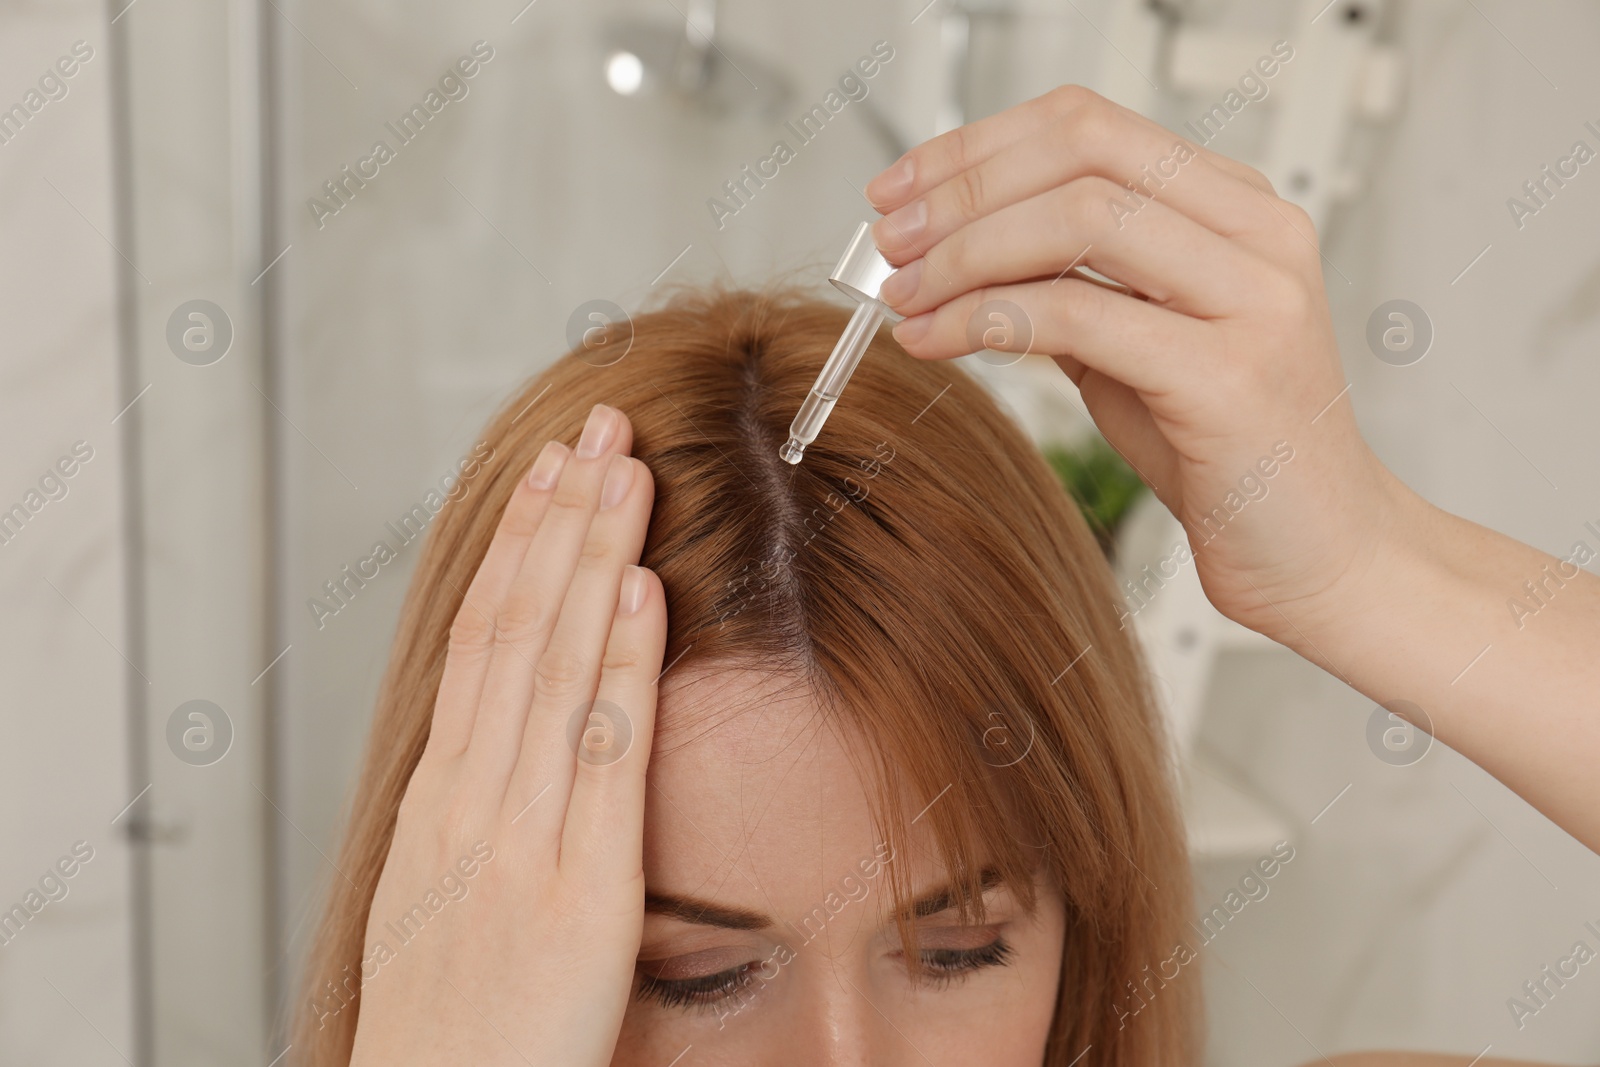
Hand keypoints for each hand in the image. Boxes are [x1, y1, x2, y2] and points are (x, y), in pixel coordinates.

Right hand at [347, 404, 664, 1066]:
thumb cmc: (447, 1028)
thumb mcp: (436, 897)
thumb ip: (475, 808)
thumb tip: (511, 731)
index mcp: (437, 799)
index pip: (482, 640)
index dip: (519, 548)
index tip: (550, 474)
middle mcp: (468, 800)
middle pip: (516, 628)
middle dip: (558, 519)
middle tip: (598, 425)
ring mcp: (517, 839)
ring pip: (553, 668)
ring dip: (592, 559)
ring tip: (626, 470)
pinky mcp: (578, 891)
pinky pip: (603, 758)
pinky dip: (623, 666)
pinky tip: (645, 592)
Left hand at [865, 85, 1408, 641]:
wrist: (1321, 552)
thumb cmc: (1227, 451)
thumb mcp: (1133, 346)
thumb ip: (1066, 286)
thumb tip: (949, 250)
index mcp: (1238, 208)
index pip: (1089, 125)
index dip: (979, 146)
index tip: (903, 187)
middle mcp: (1258, 235)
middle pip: (1081, 154)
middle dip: (961, 190)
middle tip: (888, 240)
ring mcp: (1255, 300)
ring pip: (1080, 219)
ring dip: (964, 253)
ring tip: (902, 295)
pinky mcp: (1229, 377)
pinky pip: (1079, 317)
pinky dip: (986, 320)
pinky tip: (937, 341)